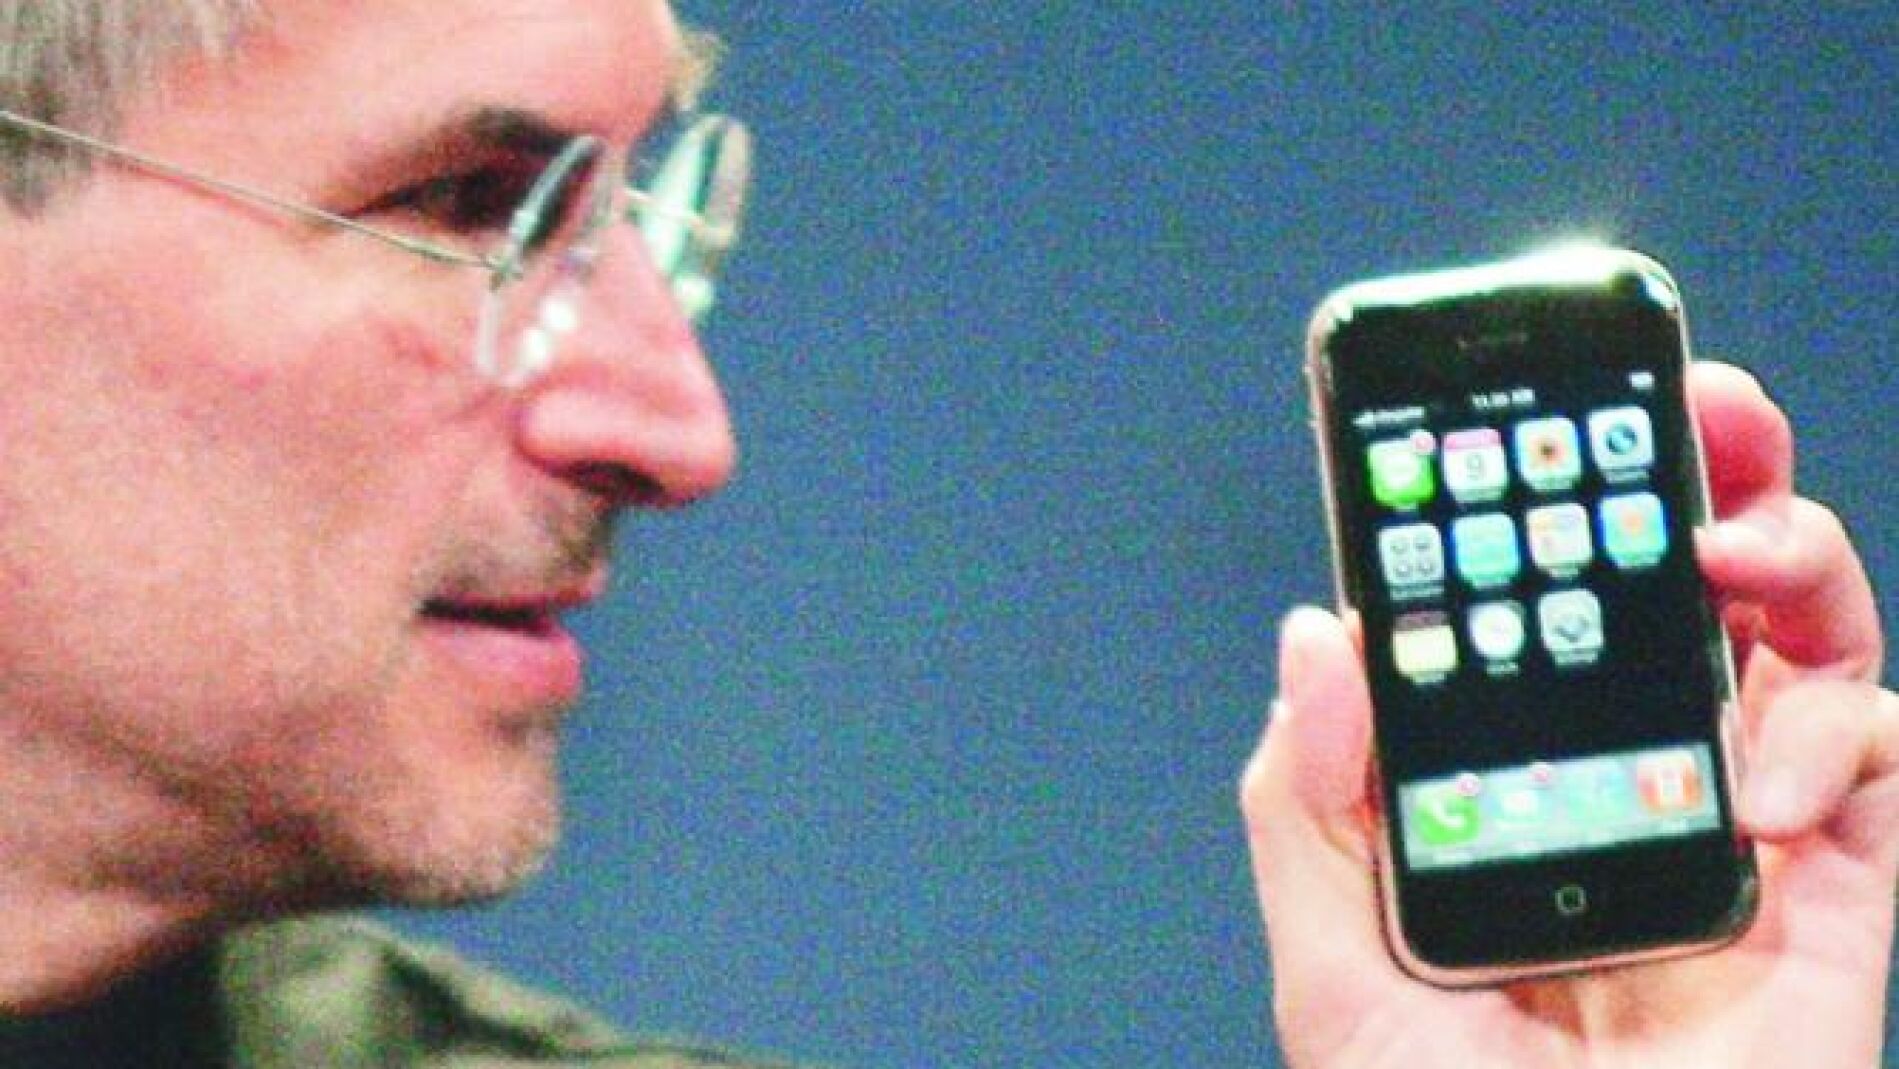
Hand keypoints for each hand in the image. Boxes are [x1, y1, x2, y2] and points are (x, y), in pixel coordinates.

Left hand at [1241, 362, 1898, 1067]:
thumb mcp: (1335, 968)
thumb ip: (1308, 805)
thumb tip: (1317, 637)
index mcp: (1509, 784)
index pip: (1530, 614)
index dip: (1539, 511)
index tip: (1528, 422)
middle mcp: (1627, 786)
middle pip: (1680, 598)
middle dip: (1700, 477)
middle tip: (1696, 407)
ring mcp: (1742, 833)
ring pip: (1800, 643)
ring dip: (1789, 560)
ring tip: (1737, 548)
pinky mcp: (1841, 896)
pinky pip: (1877, 758)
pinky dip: (1838, 736)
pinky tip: (1766, 791)